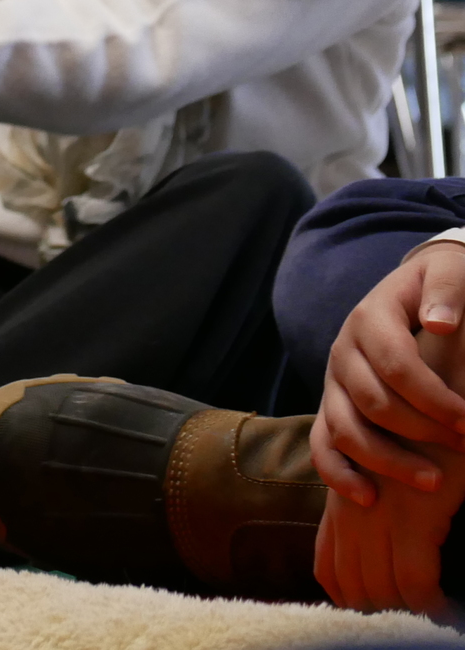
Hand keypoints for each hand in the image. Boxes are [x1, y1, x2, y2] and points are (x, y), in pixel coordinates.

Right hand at [314, 243, 464, 503]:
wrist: (414, 292)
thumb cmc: (442, 289)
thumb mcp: (449, 273)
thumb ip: (447, 289)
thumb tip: (439, 322)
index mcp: (371, 318)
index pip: (395, 363)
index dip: (433, 397)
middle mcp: (344, 350)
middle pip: (371, 401)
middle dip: (421, 432)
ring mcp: (333, 381)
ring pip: (345, 428)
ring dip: (387, 461)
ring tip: (434, 482)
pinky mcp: (332, 405)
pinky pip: (322, 444)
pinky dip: (339, 473)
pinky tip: (368, 498)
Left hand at [315, 458, 464, 620]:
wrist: (435, 403)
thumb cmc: (419, 442)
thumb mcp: (382, 474)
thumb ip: (369, 506)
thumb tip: (382, 555)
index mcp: (342, 502)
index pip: (329, 568)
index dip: (348, 599)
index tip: (375, 615)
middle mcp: (351, 510)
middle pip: (352, 584)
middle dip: (378, 612)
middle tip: (407, 625)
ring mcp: (379, 515)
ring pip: (381, 588)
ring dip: (404, 612)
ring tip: (429, 620)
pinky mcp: (414, 516)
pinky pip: (416, 580)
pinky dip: (430, 604)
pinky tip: (447, 611)